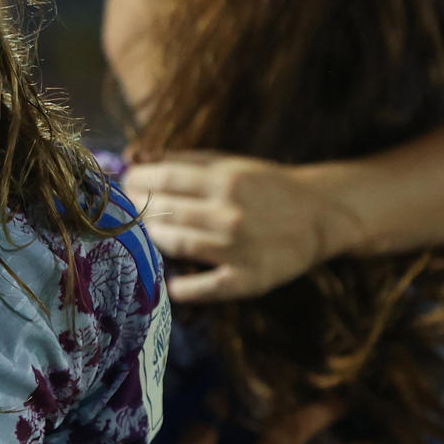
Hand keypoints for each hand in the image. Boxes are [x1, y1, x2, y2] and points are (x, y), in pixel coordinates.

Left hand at [124, 152, 352, 301]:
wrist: (319, 214)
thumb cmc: (264, 185)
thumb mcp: (229, 163)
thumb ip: (182, 160)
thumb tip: (134, 155)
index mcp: (226, 180)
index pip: (165, 178)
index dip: (136, 181)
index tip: (124, 184)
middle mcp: (231, 213)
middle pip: (166, 211)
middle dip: (139, 209)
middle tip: (129, 210)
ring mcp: (240, 248)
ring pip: (179, 244)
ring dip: (155, 239)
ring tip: (149, 234)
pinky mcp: (251, 279)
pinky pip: (207, 288)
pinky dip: (183, 288)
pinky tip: (171, 282)